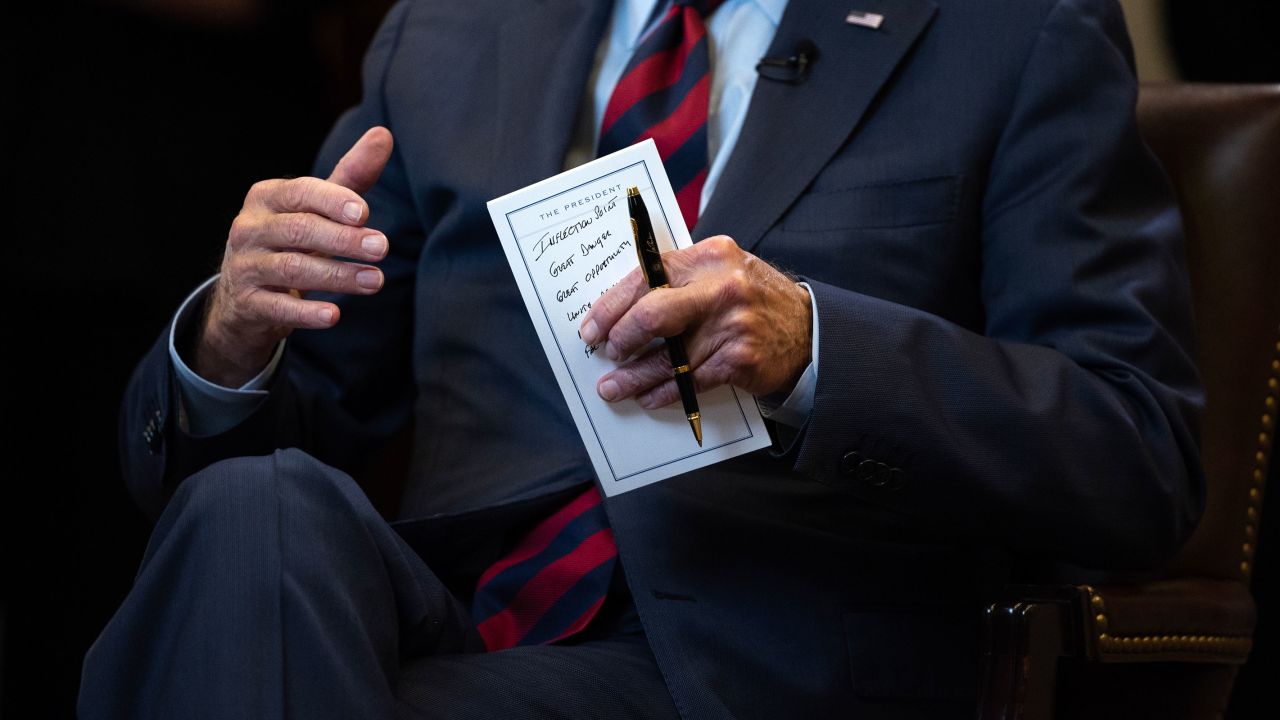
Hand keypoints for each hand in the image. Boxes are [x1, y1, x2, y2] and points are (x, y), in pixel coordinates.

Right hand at [194, 127, 393, 386]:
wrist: (245, 296)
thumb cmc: (291, 241)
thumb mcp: (317, 208)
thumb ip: (350, 177)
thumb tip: (384, 133)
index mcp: (267, 197)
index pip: (300, 193)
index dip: (331, 200)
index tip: (363, 212)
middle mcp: (249, 228)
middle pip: (298, 230)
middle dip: (343, 239)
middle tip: (382, 248)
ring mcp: (244, 266)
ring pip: (291, 269)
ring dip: (337, 276)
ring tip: (375, 281)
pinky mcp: (246, 304)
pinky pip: (276, 307)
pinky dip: (305, 312)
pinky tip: (335, 315)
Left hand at [579, 235, 811, 407]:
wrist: (807, 330)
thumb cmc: (751, 302)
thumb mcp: (719, 273)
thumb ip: (676, 281)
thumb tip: (618, 311)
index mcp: (708, 256)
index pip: (645, 277)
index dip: (611, 306)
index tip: (592, 328)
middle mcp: (720, 286)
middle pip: (651, 315)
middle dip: (620, 339)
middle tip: (607, 354)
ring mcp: (732, 324)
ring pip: (668, 358)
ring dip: (634, 377)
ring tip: (614, 388)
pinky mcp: (739, 359)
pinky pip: (690, 381)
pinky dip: (665, 392)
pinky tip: (650, 396)